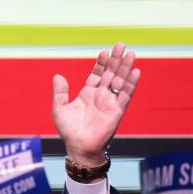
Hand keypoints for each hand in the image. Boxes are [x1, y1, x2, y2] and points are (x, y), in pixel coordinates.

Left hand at [52, 42, 139, 166]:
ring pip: (120, 81)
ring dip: (125, 68)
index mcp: (88, 94)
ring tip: (131, 53)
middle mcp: (100, 96)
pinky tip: (135, 72)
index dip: (101, 63)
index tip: (104, 52)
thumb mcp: (59, 110)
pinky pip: (125, 95)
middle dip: (116, 60)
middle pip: (111, 74)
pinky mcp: (117, 111)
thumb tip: (57, 76)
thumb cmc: (69, 131)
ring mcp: (110, 102)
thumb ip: (60, 93)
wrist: (79, 148)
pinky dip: (131, 84)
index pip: (97, 74)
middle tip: (121, 45)